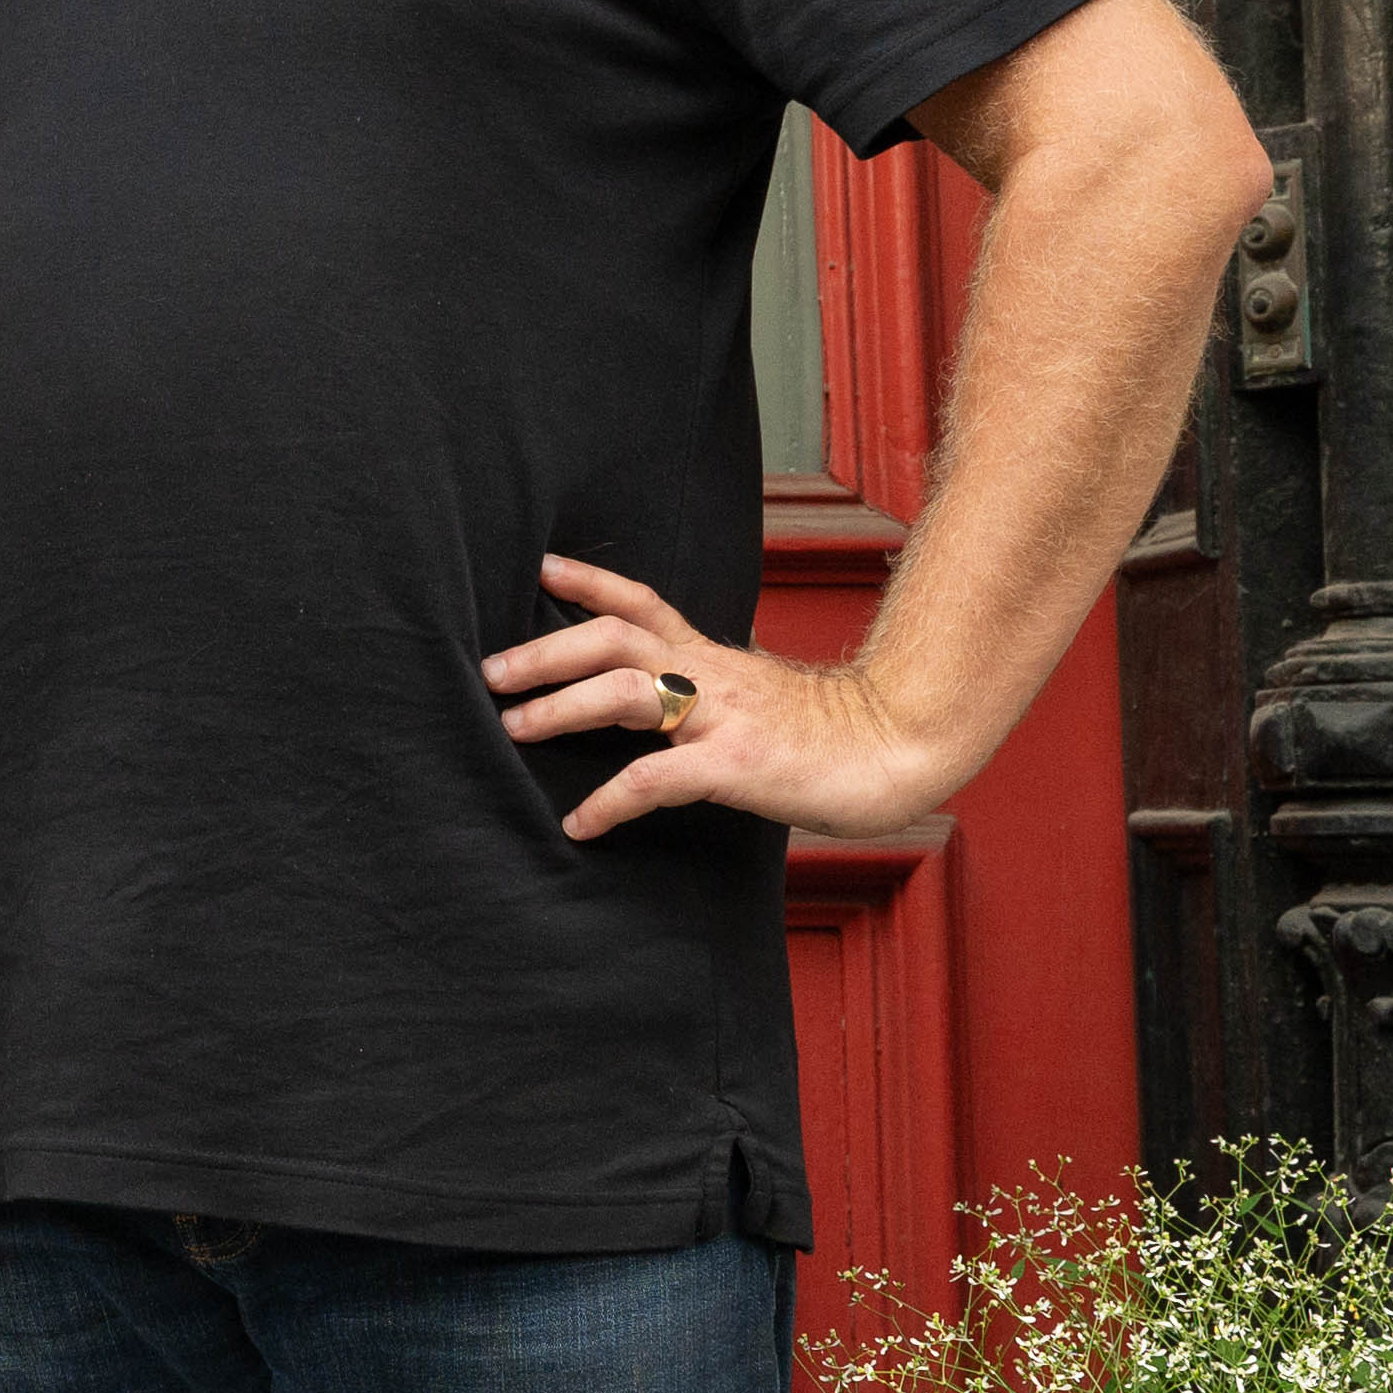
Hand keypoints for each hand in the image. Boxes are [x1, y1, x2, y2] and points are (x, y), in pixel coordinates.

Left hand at [480, 554, 960, 843]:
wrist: (900, 749)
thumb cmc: (832, 734)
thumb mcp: (760, 699)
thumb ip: (713, 695)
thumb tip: (670, 704)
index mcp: (714, 657)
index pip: (642, 602)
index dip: (589, 583)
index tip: (541, 568)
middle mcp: (711, 675)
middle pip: (614, 638)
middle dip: (545, 650)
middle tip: (492, 672)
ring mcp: (723, 717)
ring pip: (624, 691)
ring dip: (560, 707)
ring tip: (512, 730)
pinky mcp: (736, 765)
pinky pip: (655, 778)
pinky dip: (609, 800)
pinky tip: (579, 824)